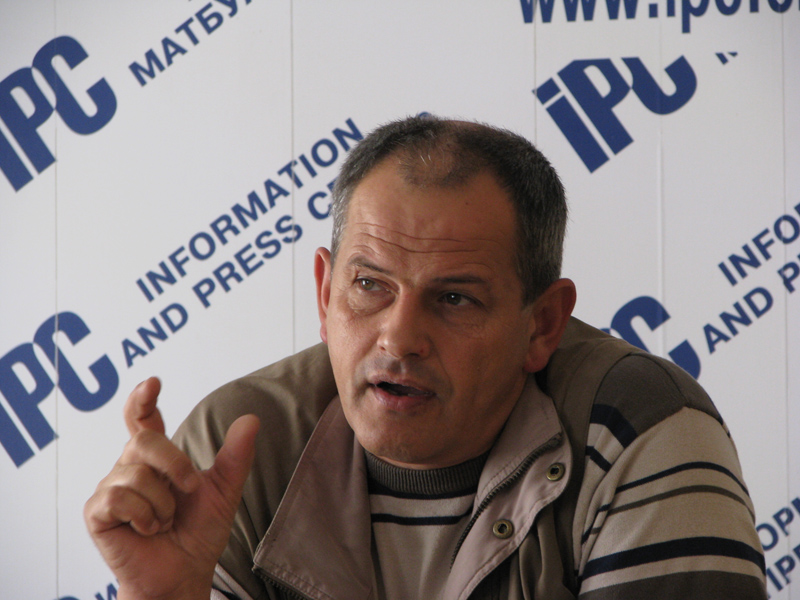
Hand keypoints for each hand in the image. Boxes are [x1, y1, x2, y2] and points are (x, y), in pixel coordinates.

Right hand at [84, 378, 259, 599]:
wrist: (184, 574)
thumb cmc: (198, 533)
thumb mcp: (224, 491)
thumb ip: (236, 457)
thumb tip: (251, 419)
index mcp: (156, 459)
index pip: (142, 419)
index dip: (142, 399)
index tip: (152, 383)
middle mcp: (130, 467)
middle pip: (144, 440)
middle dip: (174, 463)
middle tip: (190, 488)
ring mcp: (111, 489)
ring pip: (136, 473)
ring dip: (163, 502)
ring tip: (165, 521)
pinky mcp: (98, 513)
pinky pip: (119, 498)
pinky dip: (145, 515)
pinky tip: (149, 529)